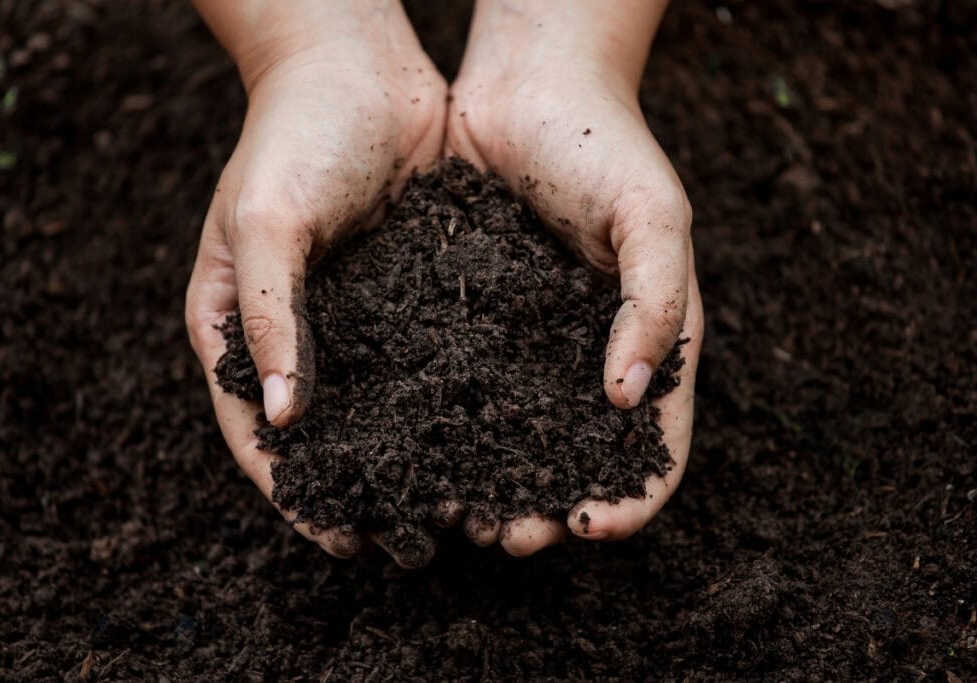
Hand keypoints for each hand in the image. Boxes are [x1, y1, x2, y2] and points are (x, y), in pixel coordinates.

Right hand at [185, 2, 445, 565]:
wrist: (360, 66)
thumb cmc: (294, 134)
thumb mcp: (266, 221)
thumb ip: (269, 317)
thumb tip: (285, 420)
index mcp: (235, 323)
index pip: (255, 429)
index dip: (291, 490)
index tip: (335, 537)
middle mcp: (294, 330)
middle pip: (320, 432)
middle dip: (357, 489)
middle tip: (401, 542)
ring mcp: (353, 316)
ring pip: (377, 406)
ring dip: (408, 457)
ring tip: (450, 506)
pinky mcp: (406, 295)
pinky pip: (423, 362)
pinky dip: (445, 403)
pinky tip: (483, 436)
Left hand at [445, 0, 703, 555]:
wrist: (527, 84)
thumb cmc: (605, 144)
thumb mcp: (654, 218)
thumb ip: (654, 305)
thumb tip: (627, 400)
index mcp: (649, 341)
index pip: (655, 444)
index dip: (631, 497)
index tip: (590, 527)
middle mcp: (588, 354)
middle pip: (577, 457)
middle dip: (550, 506)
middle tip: (510, 538)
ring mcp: (528, 343)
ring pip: (514, 435)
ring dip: (493, 483)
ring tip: (459, 514)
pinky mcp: (472, 321)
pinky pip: (463, 387)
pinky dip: (448, 428)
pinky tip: (418, 452)